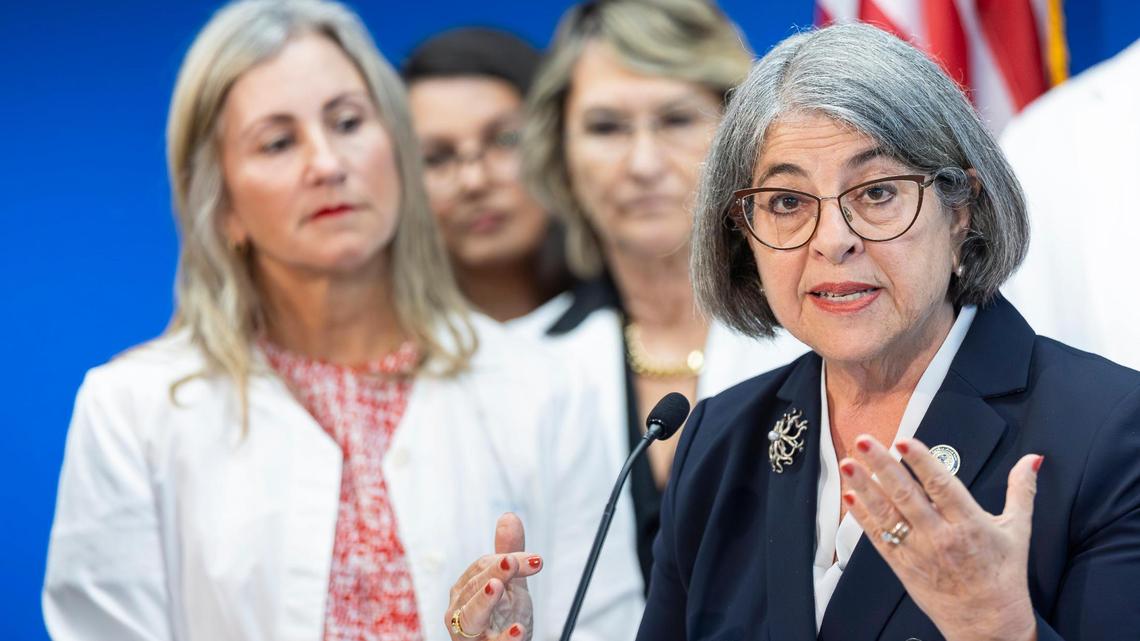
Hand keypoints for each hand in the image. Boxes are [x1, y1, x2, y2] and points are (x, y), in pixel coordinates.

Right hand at [444, 513, 542, 640]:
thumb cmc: (501, 618)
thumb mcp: (510, 584)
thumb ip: (509, 553)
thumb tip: (508, 516)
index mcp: (465, 588)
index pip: (483, 567)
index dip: (508, 560)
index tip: (537, 560)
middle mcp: (459, 609)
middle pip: (474, 586)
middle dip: (494, 572)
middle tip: (511, 563)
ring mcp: (467, 633)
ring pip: (470, 615)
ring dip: (484, 600)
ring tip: (498, 586)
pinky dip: (503, 639)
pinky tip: (517, 630)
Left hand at [841, 436, 1041, 640]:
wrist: (988, 625)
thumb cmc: (1003, 577)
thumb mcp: (1018, 531)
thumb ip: (1022, 491)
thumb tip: (1031, 460)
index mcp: (970, 525)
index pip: (942, 486)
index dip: (922, 462)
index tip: (904, 442)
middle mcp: (940, 537)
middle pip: (907, 495)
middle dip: (883, 466)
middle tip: (865, 442)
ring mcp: (918, 552)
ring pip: (887, 514)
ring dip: (865, 487)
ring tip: (849, 463)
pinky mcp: (902, 565)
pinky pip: (878, 538)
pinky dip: (862, 517)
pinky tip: (850, 497)